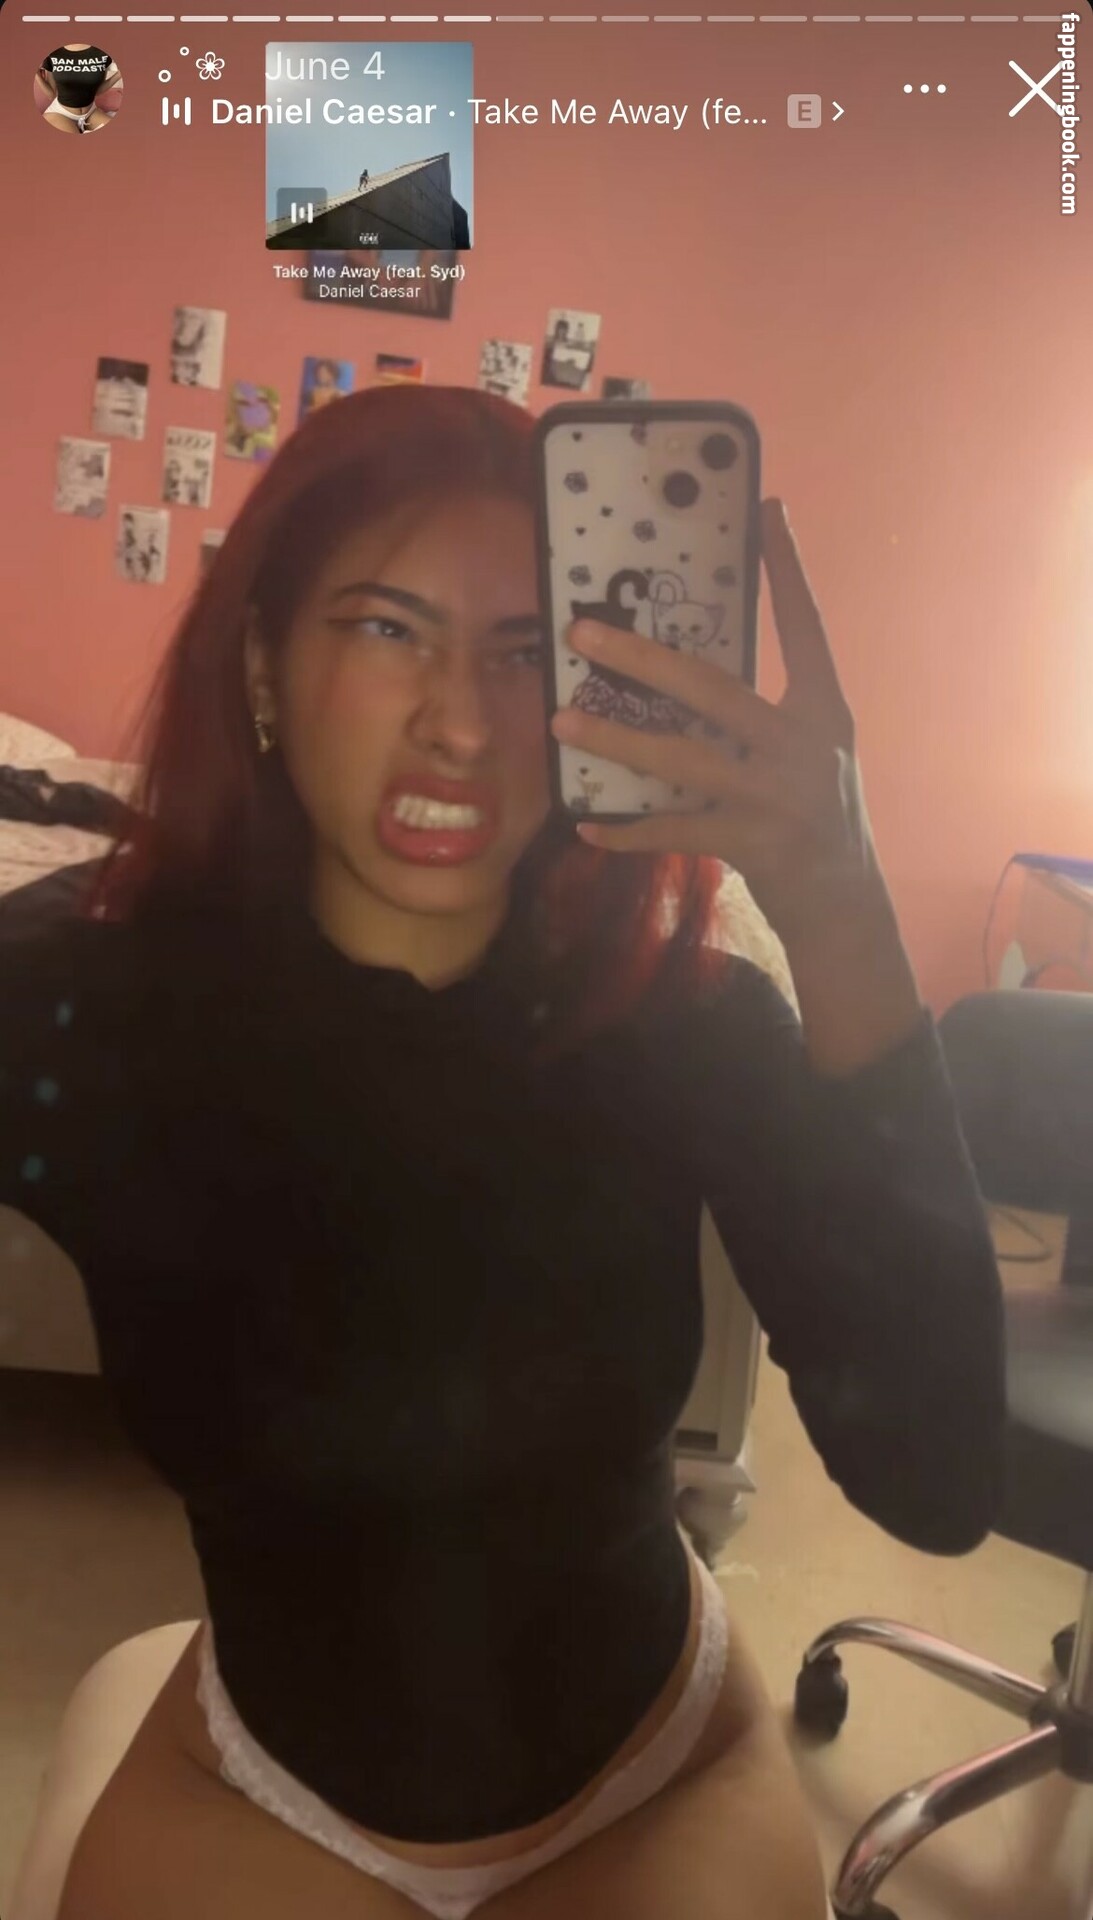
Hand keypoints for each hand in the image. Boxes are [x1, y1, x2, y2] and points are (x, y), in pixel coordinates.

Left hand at [550, 498, 886, 947]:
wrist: (846, 905)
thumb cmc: (816, 817)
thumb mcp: (810, 752)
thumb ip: (764, 713)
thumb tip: (684, 671)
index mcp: (822, 710)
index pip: (804, 626)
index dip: (787, 569)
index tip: (767, 509)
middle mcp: (804, 744)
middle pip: (713, 688)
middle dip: (642, 658)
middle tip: (582, 634)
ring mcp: (778, 796)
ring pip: (683, 758)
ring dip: (616, 739)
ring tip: (561, 721)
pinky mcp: (753, 844)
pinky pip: (676, 830)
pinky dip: (628, 829)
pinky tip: (586, 824)